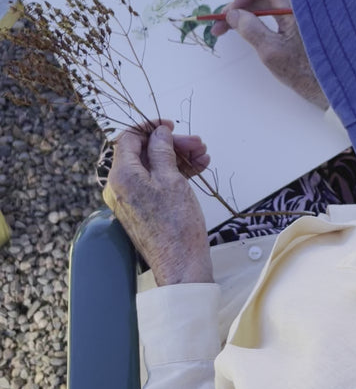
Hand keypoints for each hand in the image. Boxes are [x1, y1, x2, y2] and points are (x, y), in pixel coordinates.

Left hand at [103, 118, 212, 286]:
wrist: (181, 263)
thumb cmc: (176, 224)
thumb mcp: (171, 178)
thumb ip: (161, 150)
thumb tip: (158, 133)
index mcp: (120, 176)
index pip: (128, 139)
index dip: (149, 128)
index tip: (169, 125)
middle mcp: (119, 187)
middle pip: (143, 152)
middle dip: (171, 144)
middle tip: (196, 144)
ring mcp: (130, 199)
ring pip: (153, 167)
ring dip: (178, 158)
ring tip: (203, 156)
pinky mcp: (142, 209)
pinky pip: (156, 183)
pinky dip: (175, 174)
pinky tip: (198, 169)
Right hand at [211, 0, 327, 108]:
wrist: (332, 87)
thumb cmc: (304, 72)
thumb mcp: (271, 52)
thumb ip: (250, 29)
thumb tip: (233, 14)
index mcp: (294, 6)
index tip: (232, 13)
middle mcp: (297, 6)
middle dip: (239, 6)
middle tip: (220, 25)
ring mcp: (298, 16)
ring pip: (266, 5)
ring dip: (245, 14)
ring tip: (227, 30)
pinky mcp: (299, 27)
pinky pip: (274, 15)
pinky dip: (257, 21)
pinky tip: (246, 33)